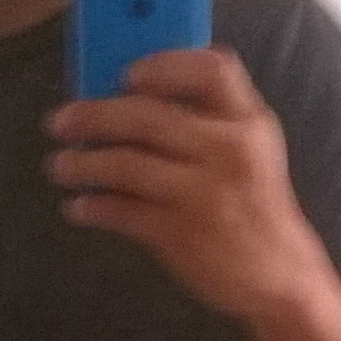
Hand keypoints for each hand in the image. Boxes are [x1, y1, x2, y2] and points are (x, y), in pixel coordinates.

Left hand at [45, 49, 328, 323]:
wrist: (282, 274)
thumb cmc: (254, 204)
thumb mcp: (251, 150)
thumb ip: (210, 117)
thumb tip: (131, 91)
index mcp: (250, 122)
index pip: (212, 71)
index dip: (164, 65)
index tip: (126, 74)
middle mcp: (229, 151)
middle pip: (149, 116)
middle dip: (94, 115)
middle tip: (59, 121)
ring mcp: (204, 194)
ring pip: (126, 165)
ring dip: (83, 163)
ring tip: (59, 166)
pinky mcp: (181, 234)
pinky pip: (123, 211)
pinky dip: (94, 206)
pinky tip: (79, 206)